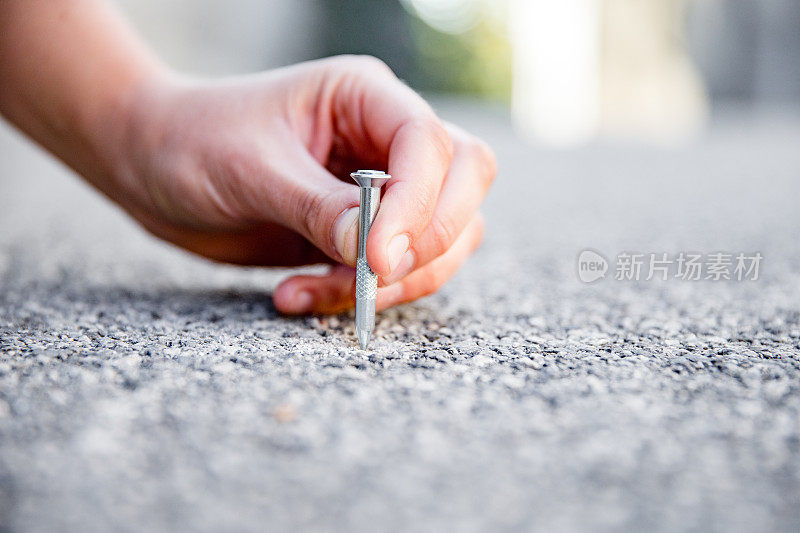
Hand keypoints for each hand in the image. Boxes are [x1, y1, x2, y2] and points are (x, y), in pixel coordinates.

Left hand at [115, 55, 495, 313]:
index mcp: (363, 97)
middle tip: (374, 276)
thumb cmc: (192, 142)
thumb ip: (319, 209)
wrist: (151, 166)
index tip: (377, 258)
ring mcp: (381, 188)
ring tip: (314, 291)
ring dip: (395, 281)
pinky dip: (359, 296)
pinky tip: (297, 295)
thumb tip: (377, 254)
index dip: (418, 202)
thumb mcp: (252, 170)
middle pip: (463, 182)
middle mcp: (383, 138)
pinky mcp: (364, 232)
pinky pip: (398, 271)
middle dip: (431, 240)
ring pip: (446, 236)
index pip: (428, 142)